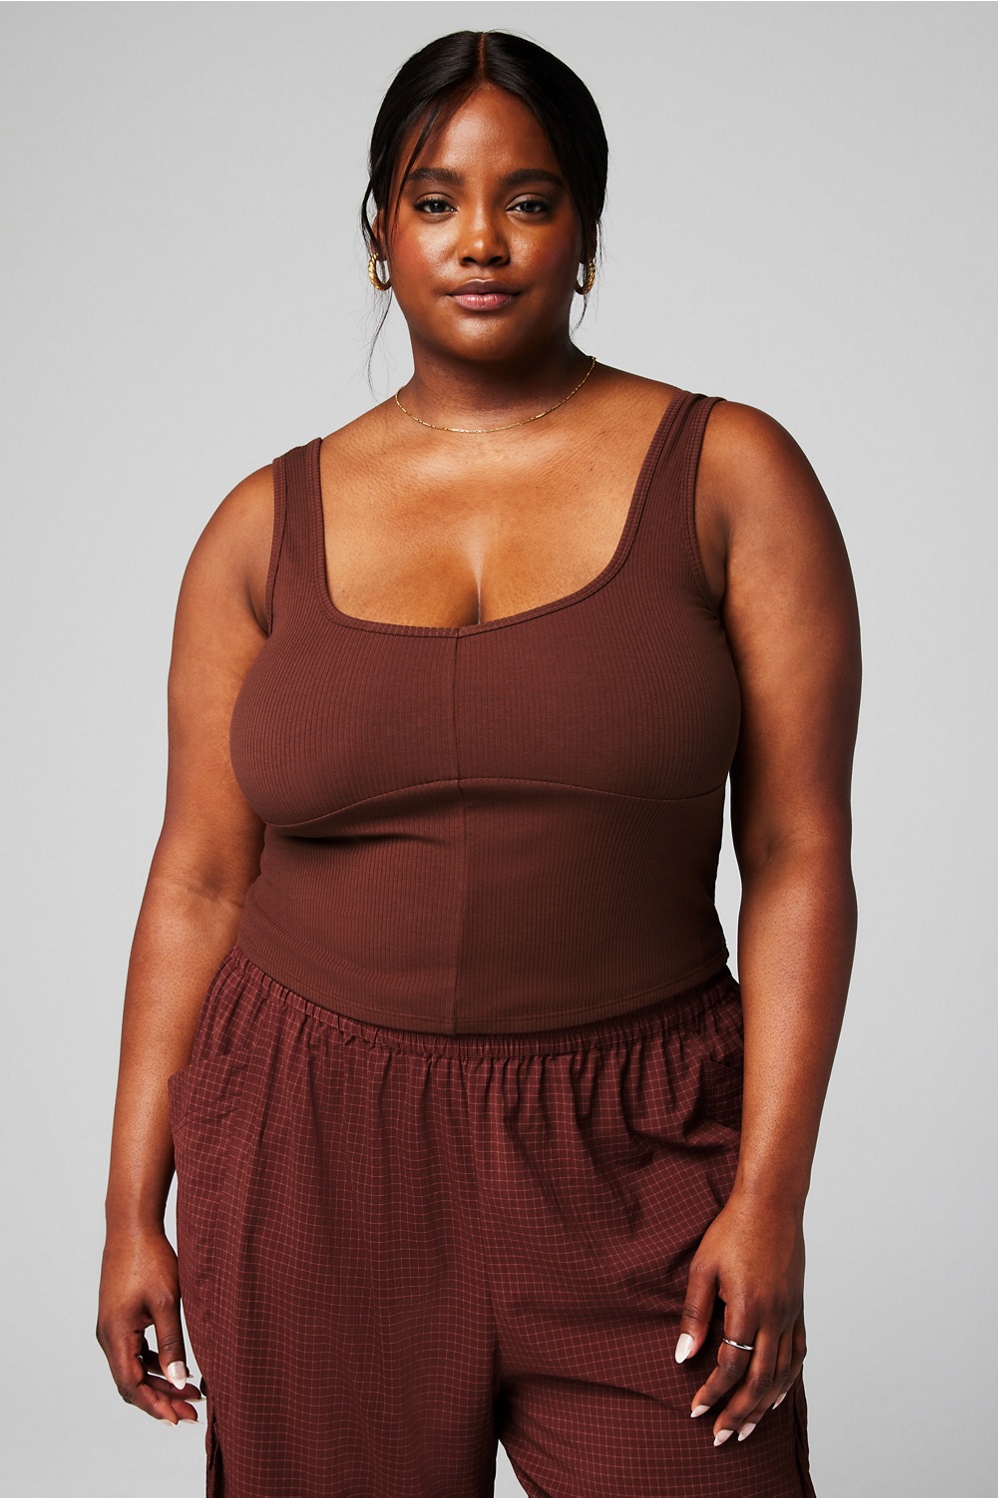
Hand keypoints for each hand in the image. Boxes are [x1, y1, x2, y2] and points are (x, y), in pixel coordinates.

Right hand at [96, 1223, 202, 1423]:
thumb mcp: (166, 1303)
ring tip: (192, 1392)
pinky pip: (135, 1352)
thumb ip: (172, 1343)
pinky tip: (178, 1367)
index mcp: (116, 1335)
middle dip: (161, 1399)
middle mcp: (108, 1337)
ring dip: (159, 1382)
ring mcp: (112, 1328)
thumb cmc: (150, 1260)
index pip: (131, 1386)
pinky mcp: (119, 1319)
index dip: (155, 1406)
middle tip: (193, 1411)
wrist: (133, 1228)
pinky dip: (155, 1364)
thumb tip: (180, 1381)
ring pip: (134, 1368)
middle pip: (132, 1382)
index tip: (179, 1419)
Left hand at [673, 1189, 806, 1445]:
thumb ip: (694, 1314)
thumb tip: (683, 1356)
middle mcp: (774, 1317)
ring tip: (746, 1429)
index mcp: (748, 1308)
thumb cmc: (731, 1231)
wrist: (771, 1204)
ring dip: (763, 1406)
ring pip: (781, 1374)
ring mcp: (790, 1314)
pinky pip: (798, 1355)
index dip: (713, 1392)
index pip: (731, 1366)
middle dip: (739, 1413)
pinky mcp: (798, 1308)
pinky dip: (787, 1381)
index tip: (696, 1410)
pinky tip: (774, 1395)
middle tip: (721, 1437)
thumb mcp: (702, 1268)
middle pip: (759, 1381)